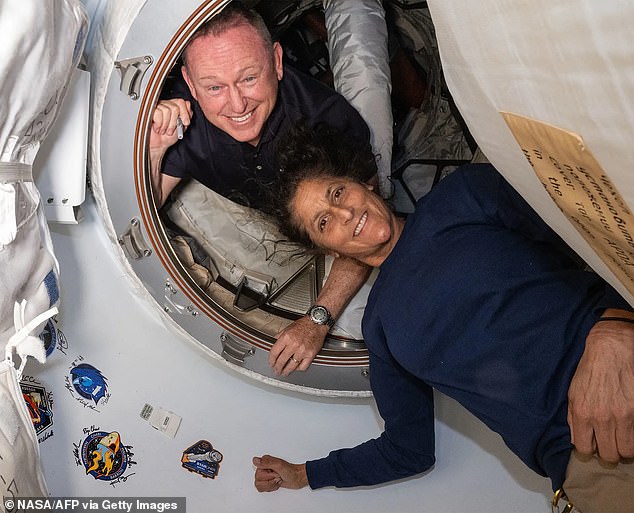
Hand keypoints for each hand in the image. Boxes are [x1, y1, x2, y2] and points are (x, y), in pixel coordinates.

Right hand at [150, 98, 191, 151]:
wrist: (158, 145)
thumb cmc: (168, 136)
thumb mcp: (182, 126)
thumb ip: (187, 115)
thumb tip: (188, 105)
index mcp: (173, 107)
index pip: (181, 102)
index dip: (185, 113)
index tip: (185, 123)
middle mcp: (165, 105)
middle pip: (175, 108)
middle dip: (174, 123)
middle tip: (170, 130)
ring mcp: (157, 107)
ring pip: (167, 111)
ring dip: (166, 125)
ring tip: (163, 130)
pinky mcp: (149, 111)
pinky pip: (158, 113)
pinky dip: (159, 124)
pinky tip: (157, 128)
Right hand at [253, 455, 307, 491]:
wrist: (298, 478)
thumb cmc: (291, 471)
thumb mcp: (279, 465)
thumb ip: (267, 462)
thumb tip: (255, 460)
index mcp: (265, 461)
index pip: (257, 473)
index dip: (267, 476)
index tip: (274, 473)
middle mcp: (264, 468)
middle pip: (258, 481)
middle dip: (270, 481)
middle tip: (278, 476)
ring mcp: (266, 475)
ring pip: (259, 486)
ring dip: (270, 485)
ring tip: (277, 480)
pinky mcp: (268, 481)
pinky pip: (263, 489)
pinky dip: (271, 488)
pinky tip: (276, 483)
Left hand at [269, 316, 327, 375]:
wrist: (317, 323)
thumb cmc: (304, 325)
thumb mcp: (287, 328)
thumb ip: (279, 337)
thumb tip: (272, 345)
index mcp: (286, 337)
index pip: (274, 352)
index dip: (271, 360)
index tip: (271, 363)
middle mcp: (294, 344)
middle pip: (282, 361)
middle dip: (277, 368)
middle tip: (276, 370)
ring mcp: (303, 350)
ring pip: (292, 366)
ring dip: (286, 371)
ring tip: (284, 372)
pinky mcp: (311, 354)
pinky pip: (303, 366)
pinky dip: (299, 369)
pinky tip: (296, 368)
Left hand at [567, 315, 633, 461]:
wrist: (611, 348)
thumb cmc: (590, 369)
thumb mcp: (573, 392)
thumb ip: (574, 418)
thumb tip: (578, 440)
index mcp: (582, 413)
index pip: (585, 449)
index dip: (590, 451)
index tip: (595, 446)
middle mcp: (601, 418)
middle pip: (608, 455)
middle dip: (610, 453)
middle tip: (611, 444)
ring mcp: (622, 416)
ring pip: (626, 451)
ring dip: (624, 448)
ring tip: (622, 438)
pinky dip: (633, 437)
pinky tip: (629, 430)